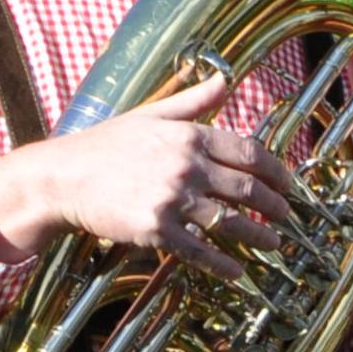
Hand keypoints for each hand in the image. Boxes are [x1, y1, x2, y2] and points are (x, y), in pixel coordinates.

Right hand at [0, 72, 306, 275]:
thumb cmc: (105, 145)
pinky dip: (222, 264)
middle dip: (276, 206)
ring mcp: (171, 198)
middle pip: (247, 189)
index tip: (291, 185)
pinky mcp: (154, 229)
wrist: (60, 177)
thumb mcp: (150, 114)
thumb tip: (225, 79)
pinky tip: (238, 272)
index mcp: (188, 135)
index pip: (249, 152)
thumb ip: (192, 101)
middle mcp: (185, 165)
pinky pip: (199, 251)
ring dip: (259, 236)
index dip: (278, 171)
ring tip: (275, 244)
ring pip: (231, 221)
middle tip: (289, 218)